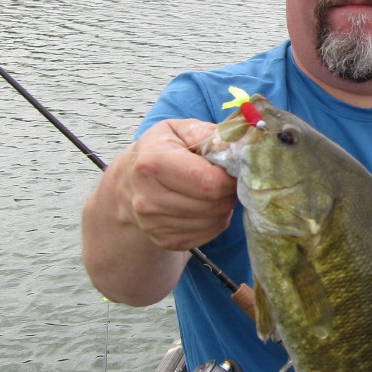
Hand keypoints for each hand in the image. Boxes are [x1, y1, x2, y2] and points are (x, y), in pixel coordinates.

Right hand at [120, 117, 238, 250]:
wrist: (128, 184)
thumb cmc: (160, 150)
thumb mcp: (179, 130)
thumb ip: (209, 133)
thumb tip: (243, 142)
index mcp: (152, 164)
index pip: (209, 182)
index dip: (230, 177)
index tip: (232, 169)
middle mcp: (148, 198)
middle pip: (214, 204)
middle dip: (228, 191)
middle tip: (224, 179)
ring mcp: (154, 224)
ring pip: (214, 221)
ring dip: (223, 206)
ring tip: (213, 190)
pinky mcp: (165, 241)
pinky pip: (208, 234)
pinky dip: (215, 221)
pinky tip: (204, 206)